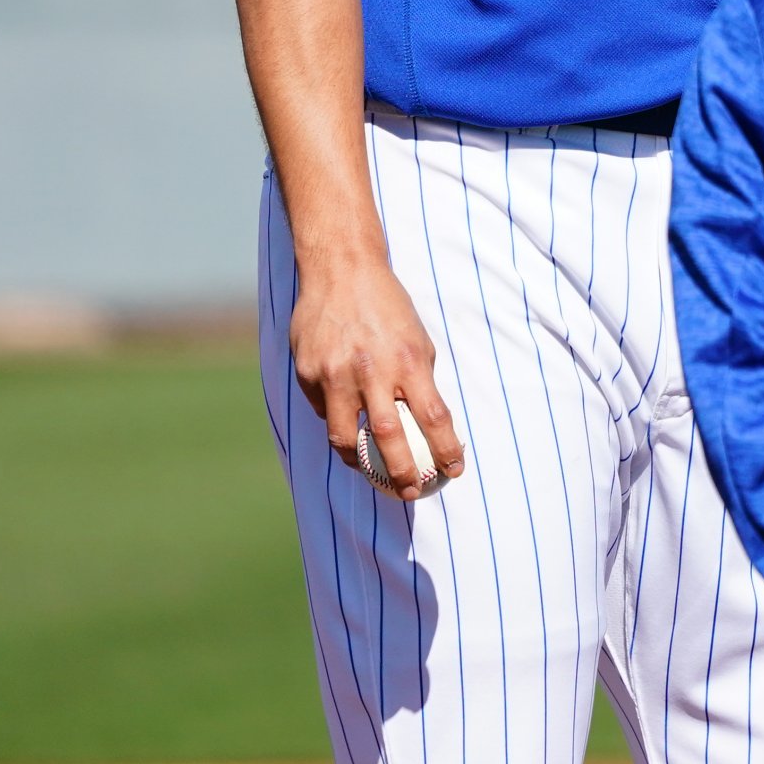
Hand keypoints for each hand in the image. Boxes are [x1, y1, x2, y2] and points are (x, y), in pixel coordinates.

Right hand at [288, 254, 464, 501]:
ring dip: (361, 464)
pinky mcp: (308, 373)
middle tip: (412, 493)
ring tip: (373, 476)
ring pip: (345, 437)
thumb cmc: (387, 307)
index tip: (454, 471)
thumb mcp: (416, 339)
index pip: (434, 417)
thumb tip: (426, 425)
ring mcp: (335, 374)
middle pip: (390, 438)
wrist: (341, 270)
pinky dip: (337, 424)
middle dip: (403, 473)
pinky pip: (324, 411)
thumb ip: (417, 380)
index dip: (446, 450)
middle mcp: (371, 370)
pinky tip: (346, 429)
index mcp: (408, 360)